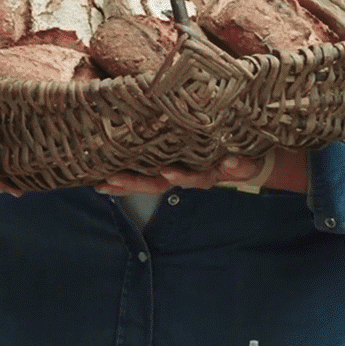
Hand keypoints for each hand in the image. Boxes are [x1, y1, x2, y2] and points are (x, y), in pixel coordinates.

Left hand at [96, 152, 271, 196]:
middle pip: (156, 184)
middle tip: (112, 180)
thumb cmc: (239, 161)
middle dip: (134, 183)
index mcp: (202, 175)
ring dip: (122, 184)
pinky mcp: (163, 165)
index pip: (190, 178)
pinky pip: (141, 172)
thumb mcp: (245, 164)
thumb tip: (232, 161)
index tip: (167, 172)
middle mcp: (182, 177)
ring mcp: (170, 172)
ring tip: (100, 184)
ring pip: (144, 181)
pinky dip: (123, 175)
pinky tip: (102, 176)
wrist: (236, 163)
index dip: (180, 177)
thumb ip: (240, 165)